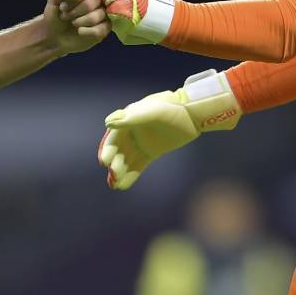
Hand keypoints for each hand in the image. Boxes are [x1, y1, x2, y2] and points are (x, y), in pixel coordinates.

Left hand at [44, 0, 109, 54]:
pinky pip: (100, 30)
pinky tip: (80, 31)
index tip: (63, 6)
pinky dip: (86, 31)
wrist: (55, 35)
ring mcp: (105, 13)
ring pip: (97, 16)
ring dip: (79, 21)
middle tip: (65, 15)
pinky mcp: (105, 28)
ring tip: (72, 22)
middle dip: (75, 12)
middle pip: (92, 2)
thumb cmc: (56, 14)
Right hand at [98, 70, 242, 189]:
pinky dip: (130, 175)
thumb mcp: (151, 112)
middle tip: (114, 174)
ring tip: (115, 185)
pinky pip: (138, 166)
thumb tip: (108, 122)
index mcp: (127, 120)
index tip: (104, 161)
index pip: (113, 138)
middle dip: (114, 163)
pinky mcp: (151, 152)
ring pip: (126, 160)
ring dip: (120, 172)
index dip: (108, 149)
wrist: (191, 114)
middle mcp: (131, 133)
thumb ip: (131, 118)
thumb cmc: (170, 108)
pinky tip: (123, 186)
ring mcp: (141, 143)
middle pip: (118, 151)